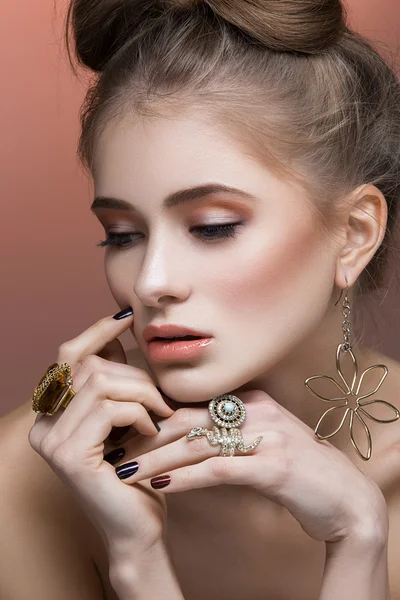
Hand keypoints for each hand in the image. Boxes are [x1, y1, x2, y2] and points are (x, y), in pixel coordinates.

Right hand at [28, 310, 174, 554]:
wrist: (138, 529)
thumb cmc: (137, 473)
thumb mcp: (125, 419)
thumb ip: (116, 383)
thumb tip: (121, 332)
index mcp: (51, 415)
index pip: (67, 356)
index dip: (96, 332)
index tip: (126, 317)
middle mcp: (42, 426)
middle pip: (88, 366)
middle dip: (135, 374)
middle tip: (163, 397)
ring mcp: (50, 441)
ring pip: (100, 382)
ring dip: (142, 393)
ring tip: (162, 414)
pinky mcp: (68, 455)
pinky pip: (110, 408)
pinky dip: (140, 413)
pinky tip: (152, 432)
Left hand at [114, 390, 387, 543]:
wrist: (345, 497)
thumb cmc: (298, 470)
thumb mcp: (263, 439)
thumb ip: (229, 430)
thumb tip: (184, 435)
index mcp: (252, 401)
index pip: (193, 406)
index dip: (155, 419)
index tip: (124, 433)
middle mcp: (257, 412)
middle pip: (189, 420)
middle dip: (147, 436)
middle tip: (112, 449)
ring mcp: (268, 436)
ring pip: (198, 444)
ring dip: (158, 460)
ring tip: (126, 471)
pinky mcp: (275, 467)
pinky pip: (220, 470)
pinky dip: (187, 479)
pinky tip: (162, 487)